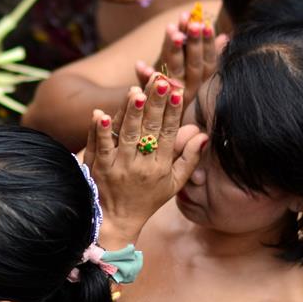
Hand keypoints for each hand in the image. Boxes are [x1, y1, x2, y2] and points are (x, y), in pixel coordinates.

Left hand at [83, 75, 207, 244]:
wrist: (116, 221)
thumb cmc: (147, 199)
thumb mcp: (174, 184)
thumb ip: (189, 158)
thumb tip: (203, 135)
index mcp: (161, 167)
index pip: (170, 134)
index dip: (174, 112)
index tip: (179, 91)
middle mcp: (142, 166)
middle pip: (150, 129)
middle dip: (156, 104)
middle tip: (160, 80)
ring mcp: (119, 167)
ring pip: (126, 135)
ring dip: (131, 112)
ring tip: (136, 92)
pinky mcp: (99, 168)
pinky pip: (100, 147)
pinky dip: (100, 131)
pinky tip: (100, 114)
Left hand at [135, 12, 226, 105]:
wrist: (155, 122)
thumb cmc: (172, 89)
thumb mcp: (188, 71)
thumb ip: (201, 53)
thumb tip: (225, 36)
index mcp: (199, 82)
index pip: (209, 61)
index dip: (209, 43)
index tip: (205, 23)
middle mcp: (188, 91)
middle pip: (194, 66)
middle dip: (194, 43)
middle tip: (192, 23)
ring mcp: (171, 98)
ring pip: (174, 74)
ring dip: (174, 52)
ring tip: (172, 29)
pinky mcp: (152, 102)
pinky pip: (149, 89)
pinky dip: (144, 76)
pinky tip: (140, 64)